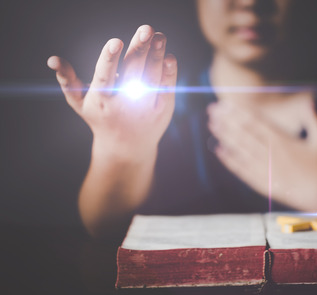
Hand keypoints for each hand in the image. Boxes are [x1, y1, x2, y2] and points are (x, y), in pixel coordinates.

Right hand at [47, 25, 176, 160]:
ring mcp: (145, 107)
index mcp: (101, 99)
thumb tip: (52, 60)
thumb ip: (68, 81)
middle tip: (147, 29)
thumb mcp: (80, 103)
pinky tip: (169, 57)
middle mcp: (124, 104)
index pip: (105, 75)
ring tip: (160, 37)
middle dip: (140, 49)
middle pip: (133, 72)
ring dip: (157, 56)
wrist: (126, 148)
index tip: (116, 41)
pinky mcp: (162, 110)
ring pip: (153, 78)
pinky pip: (167, 88)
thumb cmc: (100, 118)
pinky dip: (169, 73)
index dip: (110, 58)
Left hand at [207, 98, 316, 210]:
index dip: (239, 112)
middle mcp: (269, 153)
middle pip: (243, 133)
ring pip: (239, 149)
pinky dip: (229, 160)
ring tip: (212, 124)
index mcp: (282, 141)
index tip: (228, 103)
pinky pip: (241, 169)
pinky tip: (218, 150)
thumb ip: (313, 120)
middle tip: (212, 109)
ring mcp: (263, 168)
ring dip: (224, 136)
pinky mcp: (260, 182)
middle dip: (226, 119)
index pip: (256, 122)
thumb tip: (309, 101)